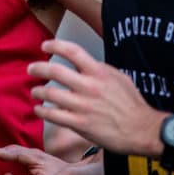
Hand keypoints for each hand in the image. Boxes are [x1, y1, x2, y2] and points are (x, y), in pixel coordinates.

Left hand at [29, 39, 162, 156]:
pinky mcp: (80, 124)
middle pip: (55, 70)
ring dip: (38, 91)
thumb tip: (83, 64)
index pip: (72, 51)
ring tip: (35, 91)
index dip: (55, 45)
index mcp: (99, 72)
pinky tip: (39, 109)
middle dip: (38, 68)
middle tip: (31, 69)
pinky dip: (42, 111)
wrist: (142, 130)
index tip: (45, 45)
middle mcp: (89, 86)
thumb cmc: (132, 104)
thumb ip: (98, 70)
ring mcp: (83, 106)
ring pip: (50, 93)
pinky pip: (53, 115)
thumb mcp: (118, 77)